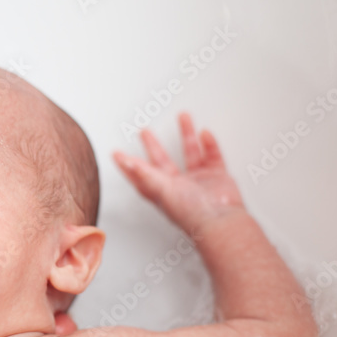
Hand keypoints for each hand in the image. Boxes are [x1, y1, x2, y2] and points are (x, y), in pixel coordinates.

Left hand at [112, 113, 243, 235]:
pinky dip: (210, 144)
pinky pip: (212, 156)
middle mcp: (177, 185)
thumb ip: (145, 176)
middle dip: (152, 146)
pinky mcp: (216, 177)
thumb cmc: (191, 214)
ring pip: (190, 152)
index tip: (116, 154)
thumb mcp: (162, 191)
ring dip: (186, 135)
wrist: (220, 220)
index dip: (127, 165)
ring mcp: (197, 181)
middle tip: (144, 131)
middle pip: (161, 161)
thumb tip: (127, 164)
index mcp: (160, 190)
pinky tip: (205, 133)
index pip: (139, 175)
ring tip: (183, 116)